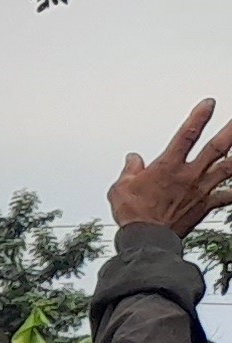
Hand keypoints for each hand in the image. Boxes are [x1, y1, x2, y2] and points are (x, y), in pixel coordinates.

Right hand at [107, 98, 231, 235]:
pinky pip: (226, 196)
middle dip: (231, 131)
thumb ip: (130, 170)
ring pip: (227, 167)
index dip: (200, 117)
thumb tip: (133, 158)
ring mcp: (201, 190)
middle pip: (217, 147)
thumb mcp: (121, 188)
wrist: (147, 240)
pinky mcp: (206, 206)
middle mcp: (189, 175)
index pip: (187, 135)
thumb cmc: (133, 214)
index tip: (210, 103)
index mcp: (168, 166)